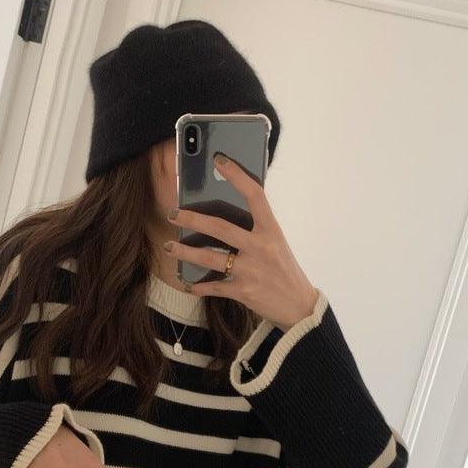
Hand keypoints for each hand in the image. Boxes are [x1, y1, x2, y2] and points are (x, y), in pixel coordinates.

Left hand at [163, 154, 319, 331]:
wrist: (298, 306)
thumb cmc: (285, 270)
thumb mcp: (277, 244)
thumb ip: (256, 229)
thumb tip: (225, 214)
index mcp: (272, 230)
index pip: (255, 195)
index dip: (237, 176)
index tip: (219, 161)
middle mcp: (261, 248)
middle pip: (220, 228)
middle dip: (192, 219)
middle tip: (173, 213)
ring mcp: (251, 270)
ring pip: (210, 258)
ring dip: (185, 252)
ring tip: (169, 247)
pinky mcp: (244, 291)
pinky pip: (214, 287)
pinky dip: (198, 286)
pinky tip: (187, 283)